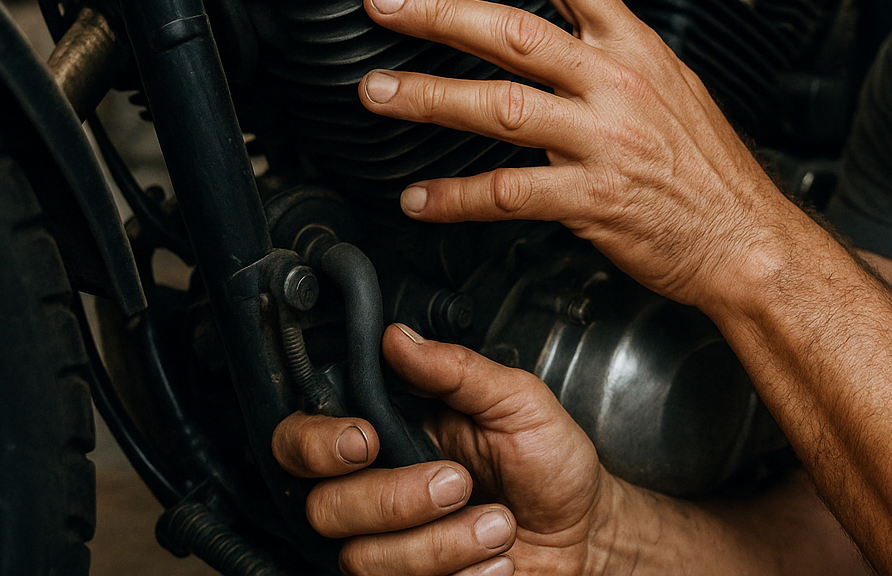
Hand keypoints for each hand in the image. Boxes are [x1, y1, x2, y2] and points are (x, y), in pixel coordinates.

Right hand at [272, 324, 612, 575]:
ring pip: (365, 560)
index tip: (364, 441)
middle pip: (325, 508)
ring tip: (499, 526)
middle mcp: (378, 493)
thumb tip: (398, 338)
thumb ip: (457, 370)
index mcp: (390, 436)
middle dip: (398, 499)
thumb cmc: (552, 461)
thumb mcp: (517, 401)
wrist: (588, 530)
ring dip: (444, 544)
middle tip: (461, 483)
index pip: (303, 442)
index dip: (316, 444)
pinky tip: (497, 562)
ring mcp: (393, 548)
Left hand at [355, 0, 808, 308]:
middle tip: (384, 2)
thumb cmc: (709, 172)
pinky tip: (421, 199)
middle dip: (440, 13)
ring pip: (502, 107)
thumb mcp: (674, 88)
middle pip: (516, 33)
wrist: (746, 240)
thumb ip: (617, 54)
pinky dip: (457, 197)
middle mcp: (617, 86)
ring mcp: (604, 140)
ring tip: (378, 92)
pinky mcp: (594, 199)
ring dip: (429, 97)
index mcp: (636, 52)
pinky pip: (510, 192)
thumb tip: (569, 21)